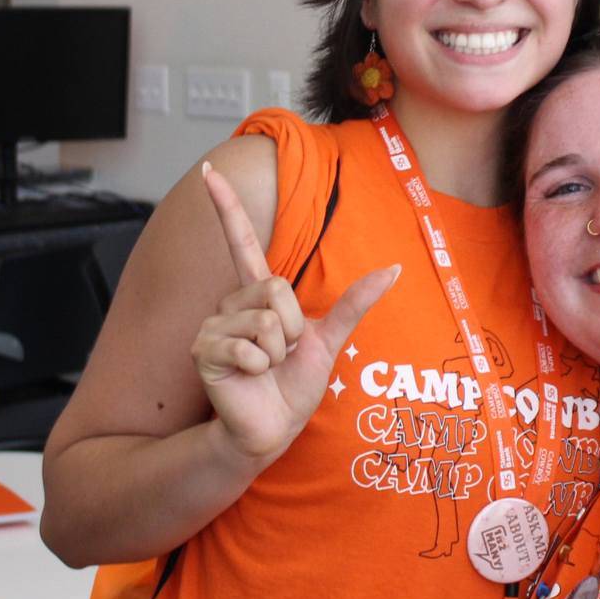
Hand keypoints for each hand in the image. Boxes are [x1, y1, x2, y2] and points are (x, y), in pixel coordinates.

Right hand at [192, 163, 398, 462]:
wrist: (273, 428)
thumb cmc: (295, 385)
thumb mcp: (331, 339)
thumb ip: (356, 302)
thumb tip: (395, 268)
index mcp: (259, 293)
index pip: (240, 240)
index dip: (226, 206)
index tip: (208, 170)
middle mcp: (233, 302)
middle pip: (276, 288)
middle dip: (292, 328)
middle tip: (284, 353)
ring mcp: (214, 325)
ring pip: (265, 320)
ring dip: (278, 351)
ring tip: (267, 367)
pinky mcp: (204, 350)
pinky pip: (248, 346)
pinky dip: (260, 366)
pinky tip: (251, 377)